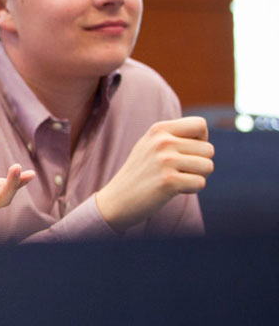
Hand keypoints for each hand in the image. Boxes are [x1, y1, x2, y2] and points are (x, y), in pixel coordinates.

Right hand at [95, 117, 212, 231]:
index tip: (187, 152)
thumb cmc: (139, 174)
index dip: (201, 140)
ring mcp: (164, 161)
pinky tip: (172, 190)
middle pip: (209, 149)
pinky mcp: (168, 181)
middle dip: (200, 163)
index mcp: (158, 130)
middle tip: (179, 171)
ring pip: (208, 166)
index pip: (200, 124)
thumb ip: (173, 136)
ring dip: (198, 177)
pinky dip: (191, 190)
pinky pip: (200, 183)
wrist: (116, 201)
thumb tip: (203, 133)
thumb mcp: (150, 146)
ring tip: (176, 179)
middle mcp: (162, 142)